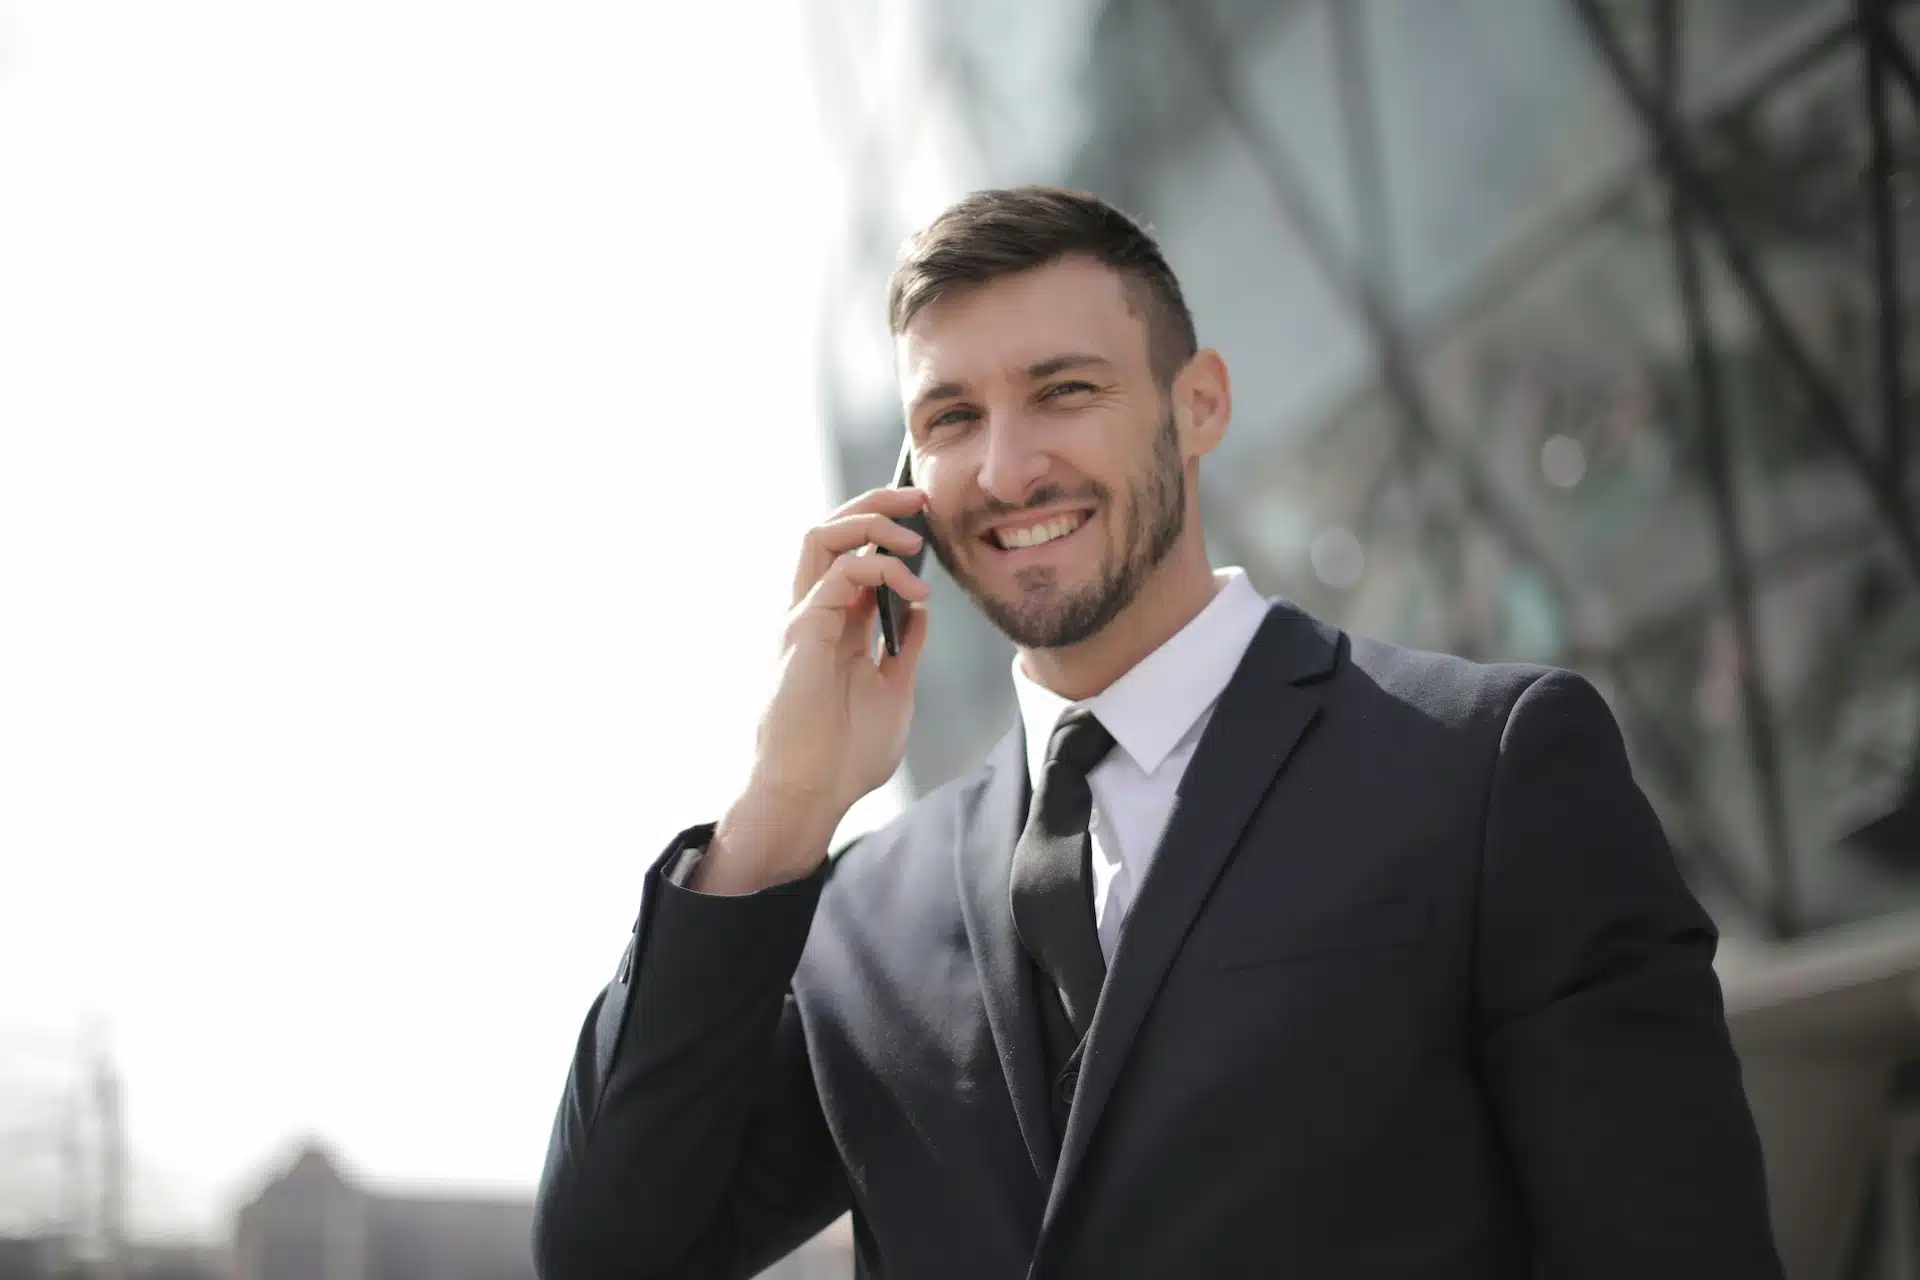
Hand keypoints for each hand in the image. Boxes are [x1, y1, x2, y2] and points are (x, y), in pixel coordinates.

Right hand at [701, 486, 931, 891]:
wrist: (812, 794)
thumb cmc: (845, 756)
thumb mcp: (893, 691)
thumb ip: (904, 648)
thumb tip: (921, 611)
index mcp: (835, 625)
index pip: (852, 555)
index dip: (886, 530)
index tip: (927, 522)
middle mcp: (814, 612)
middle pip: (831, 531)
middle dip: (875, 503)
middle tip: (919, 499)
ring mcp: (804, 618)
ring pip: (822, 536)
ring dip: (870, 521)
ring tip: (913, 535)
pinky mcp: (803, 629)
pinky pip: (839, 573)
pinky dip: (880, 568)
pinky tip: (912, 592)